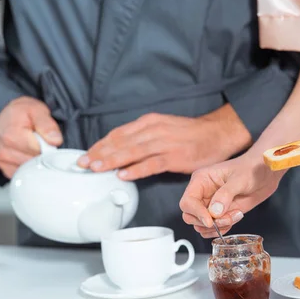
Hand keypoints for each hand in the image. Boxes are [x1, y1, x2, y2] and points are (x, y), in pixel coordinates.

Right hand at [0, 96, 62, 177]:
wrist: (6, 116)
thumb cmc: (21, 113)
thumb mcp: (37, 110)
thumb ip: (47, 125)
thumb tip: (55, 140)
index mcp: (12, 136)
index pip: (39, 151)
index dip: (49, 147)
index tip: (49, 140)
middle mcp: (5, 151)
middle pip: (36, 163)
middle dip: (44, 154)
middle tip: (42, 142)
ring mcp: (4, 162)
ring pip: (31, 170)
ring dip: (37, 161)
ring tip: (34, 147)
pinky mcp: (6, 169)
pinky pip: (24, 174)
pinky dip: (30, 167)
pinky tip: (29, 154)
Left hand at [77, 106, 250, 180]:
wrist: (218, 133)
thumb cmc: (189, 134)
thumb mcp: (162, 128)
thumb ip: (142, 137)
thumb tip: (120, 151)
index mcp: (148, 123)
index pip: (118, 134)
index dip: (100, 145)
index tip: (85, 154)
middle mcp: (153, 130)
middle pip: (120, 142)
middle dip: (99, 153)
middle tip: (82, 164)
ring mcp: (164, 143)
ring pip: (132, 152)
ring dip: (111, 160)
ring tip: (95, 168)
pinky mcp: (175, 157)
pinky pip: (152, 164)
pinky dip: (136, 169)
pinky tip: (123, 175)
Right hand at [179, 152, 283, 237]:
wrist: (264, 173)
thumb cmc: (251, 168)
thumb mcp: (239, 179)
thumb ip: (226, 194)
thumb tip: (214, 212)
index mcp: (201, 180)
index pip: (187, 202)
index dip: (196, 213)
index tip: (210, 221)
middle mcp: (202, 193)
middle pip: (190, 216)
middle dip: (208, 222)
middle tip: (225, 219)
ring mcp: (210, 205)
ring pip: (201, 225)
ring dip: (217, 227)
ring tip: (233, 216)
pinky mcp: (219, 213)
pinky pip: (213, 228)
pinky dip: (223, 228)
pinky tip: (235, 217)